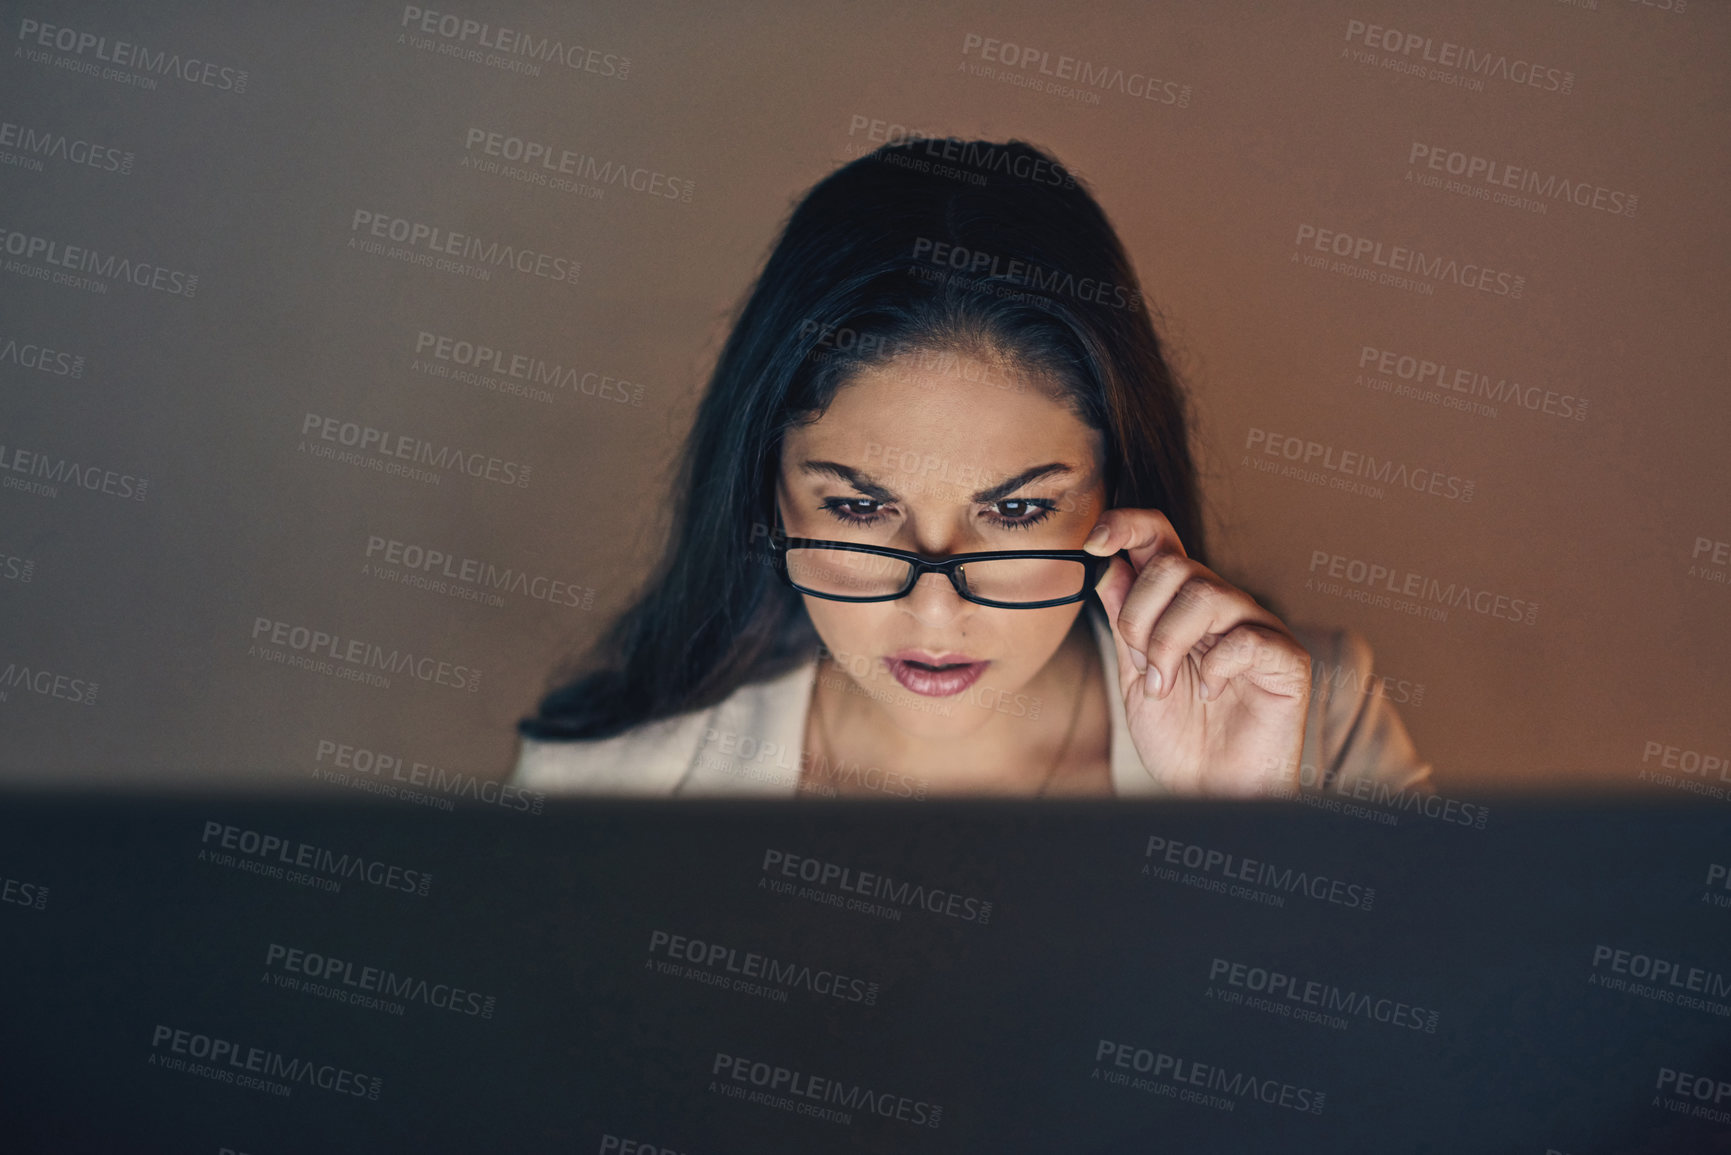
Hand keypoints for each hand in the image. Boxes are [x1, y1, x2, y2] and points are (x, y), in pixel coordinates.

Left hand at [1084, 508, 1308, 795]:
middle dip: (1140, 615)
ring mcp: (1257, 628)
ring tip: (1166, 687)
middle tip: (1141, 665)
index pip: (1161, 539)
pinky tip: (1211, 695)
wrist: (1213, 791)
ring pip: (1205, 594)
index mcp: (1182, 605)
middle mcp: (1222, 606)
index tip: (1095, 542)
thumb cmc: (1181, 739)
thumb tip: (1109, 567)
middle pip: (1175, 565)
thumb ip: (1126, 623)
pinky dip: (1215, 669)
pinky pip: (1245, 638)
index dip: (1128, 526)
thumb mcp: (1136, 677)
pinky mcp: (1286, 660)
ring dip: (1168, 644)